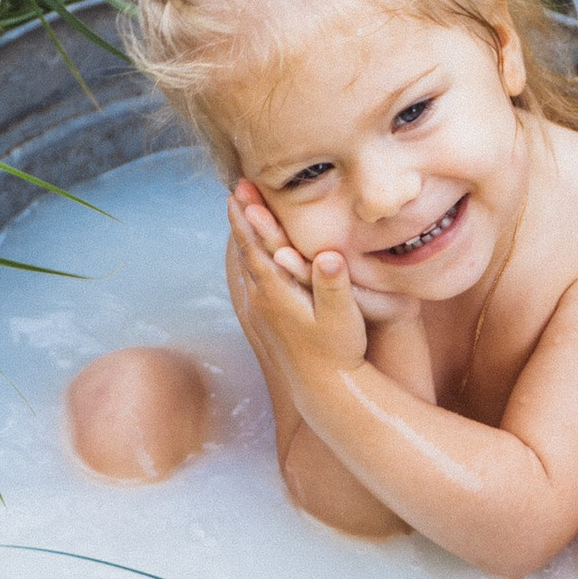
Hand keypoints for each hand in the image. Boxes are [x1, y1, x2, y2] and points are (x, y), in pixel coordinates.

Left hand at [227, 182, 368, 389]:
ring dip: (244, 237)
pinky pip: (253, 279)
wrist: (325, 390)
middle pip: (246, 250)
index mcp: (276, 292)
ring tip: (241, 214)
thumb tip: (330, 255)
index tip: (239, 189)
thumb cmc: (339, 350)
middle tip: (235, 189)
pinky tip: (254, 256)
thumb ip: (334, 285)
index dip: (247, 216)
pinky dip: (251, 258)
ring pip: (247, 265)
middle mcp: (262, 299)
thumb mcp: (342, 317)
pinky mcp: (267, 320)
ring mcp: (261, 311)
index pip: (255, 245)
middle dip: (241, 218)